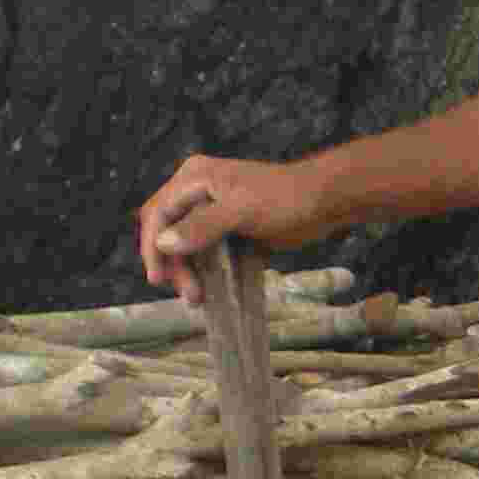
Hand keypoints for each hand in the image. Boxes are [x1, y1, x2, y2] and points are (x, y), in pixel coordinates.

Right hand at [137, 155, 330, 303]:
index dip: (153, 246)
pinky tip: (210, 291)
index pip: (158, 213)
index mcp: (194, 179)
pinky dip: (207, 272)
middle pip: (169, 232)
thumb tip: (164, 243)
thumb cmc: (285, 199)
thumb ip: (202, 226)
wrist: (325, 201)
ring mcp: (214, 212)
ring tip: (199, 299)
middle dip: (175, 264)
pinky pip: (208, 253)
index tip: (158, 278)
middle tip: (190, 295)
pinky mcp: (231, 230)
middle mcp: (198, 193)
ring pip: (188, 246)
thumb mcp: (240, 211)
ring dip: (190, 272)